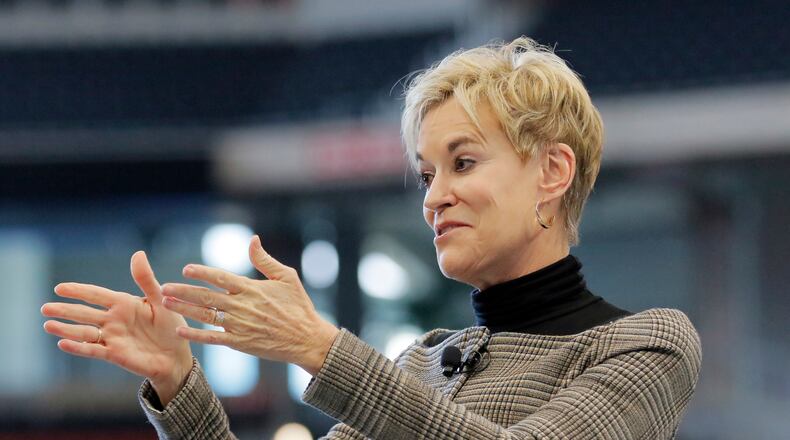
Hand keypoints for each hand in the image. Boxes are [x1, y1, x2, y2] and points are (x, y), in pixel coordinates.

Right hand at [41, 251, 193, 404]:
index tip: (59, 288)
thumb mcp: (160, 300)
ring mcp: (112, 338)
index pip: (96, 295)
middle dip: (65, 310)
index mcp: (123, 304)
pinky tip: (63, 344)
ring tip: (48, 325)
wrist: (177, 356)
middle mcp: (113, 320)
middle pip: (84, 313)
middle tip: (45, 308)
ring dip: (66, 329)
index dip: (78, 291)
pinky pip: (93, 350)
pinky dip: (78, 348)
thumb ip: (146, 280)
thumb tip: (137, 253)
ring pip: (84, 332)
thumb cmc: (170, 325)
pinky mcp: (114, 354)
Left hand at [160, 235, 338, 375]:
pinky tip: (181, 330)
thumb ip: (265, 259)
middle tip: (165, 287)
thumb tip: (252, 239)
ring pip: (205, 316)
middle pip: (206, 297)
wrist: (306, 339)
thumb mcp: (287, 277)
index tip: (186, 268)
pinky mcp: (240, 343)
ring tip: (167, 303)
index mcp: (251, 288)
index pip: (220, 277)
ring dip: (184, 309)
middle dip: (183, 291)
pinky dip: (196, 334)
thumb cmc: (299, 306)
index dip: (202, 272)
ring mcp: (239, 326)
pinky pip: (213, 338)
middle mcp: (242, 306)